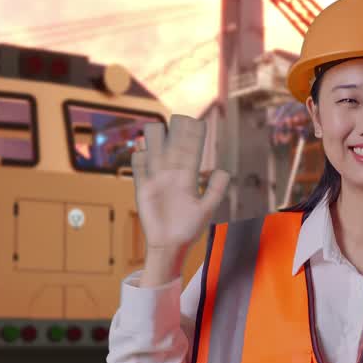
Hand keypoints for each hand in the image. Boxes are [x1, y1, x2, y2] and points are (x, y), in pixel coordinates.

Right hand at [131, 114, 230, 253]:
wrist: (171, 246)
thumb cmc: (189, 230)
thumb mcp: (206, 209)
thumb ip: (215, 190)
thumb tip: (224, 171)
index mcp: (187, 180)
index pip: (190, 155)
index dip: (192, 140)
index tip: (196, 124)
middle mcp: (171, 178)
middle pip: (173, 152)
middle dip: (176, 136)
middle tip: (179, 117)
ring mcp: (157, 183)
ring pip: (155, 158)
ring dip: (155, 143)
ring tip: (154, 128)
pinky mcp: (144, 192)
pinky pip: (140, 173)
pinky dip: (139, 161)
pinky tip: (139, 148)